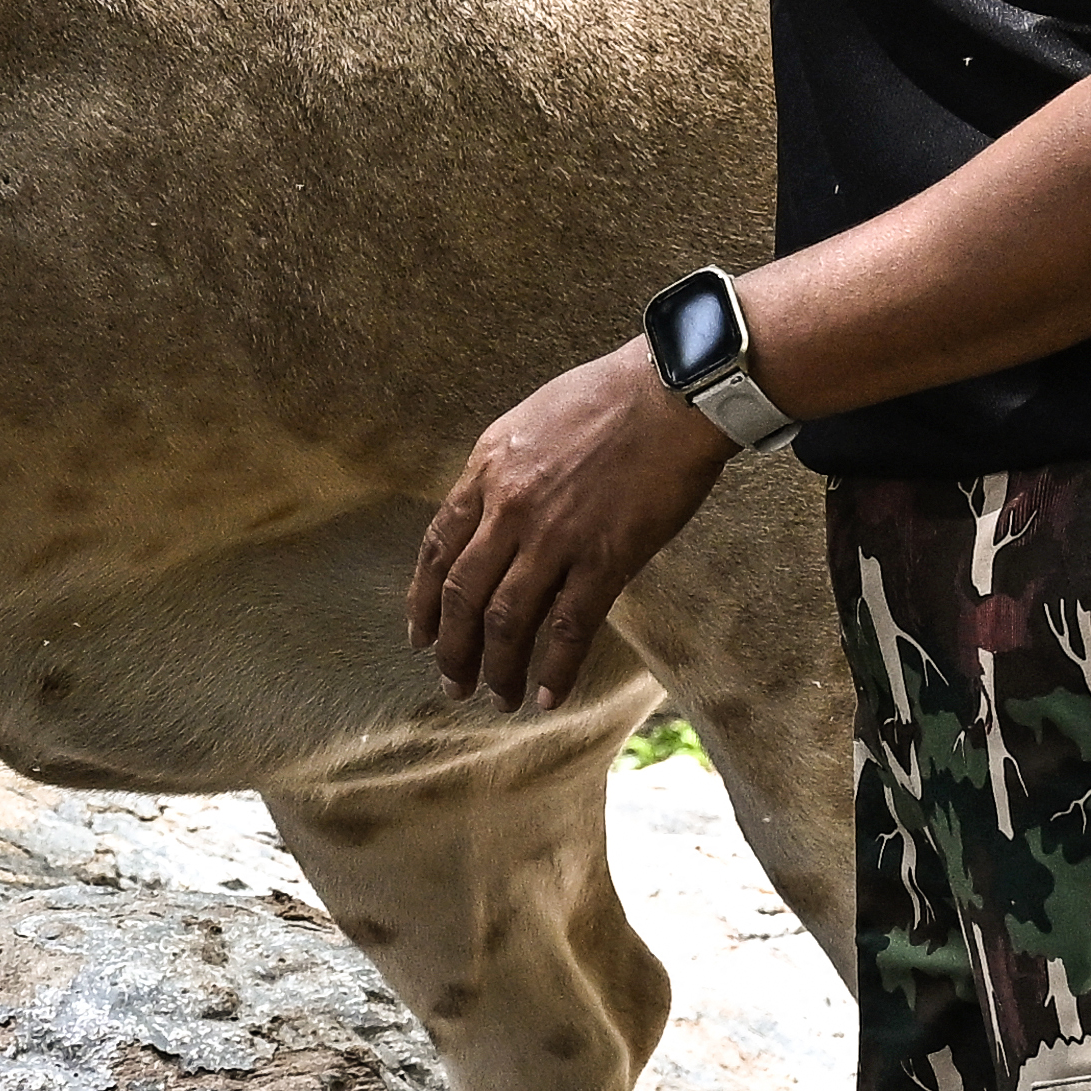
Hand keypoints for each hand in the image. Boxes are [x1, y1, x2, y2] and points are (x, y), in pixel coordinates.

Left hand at [410, 341, 738, 709]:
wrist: (671, 392)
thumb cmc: (608, 398)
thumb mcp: (528, 423)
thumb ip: (503, 471)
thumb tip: (489, 513)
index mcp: (487, 470)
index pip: (437, 547)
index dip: (422, 598)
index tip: (419, 634)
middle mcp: (509, 508)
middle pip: (462, 594)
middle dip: (451, 647)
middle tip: (451, 682)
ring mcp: (555, 536)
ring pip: (507, 620)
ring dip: (496, 667)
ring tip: (496, 698)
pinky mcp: (605, 558)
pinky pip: (569, 626)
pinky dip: (554, 668)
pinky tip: (549, 697)